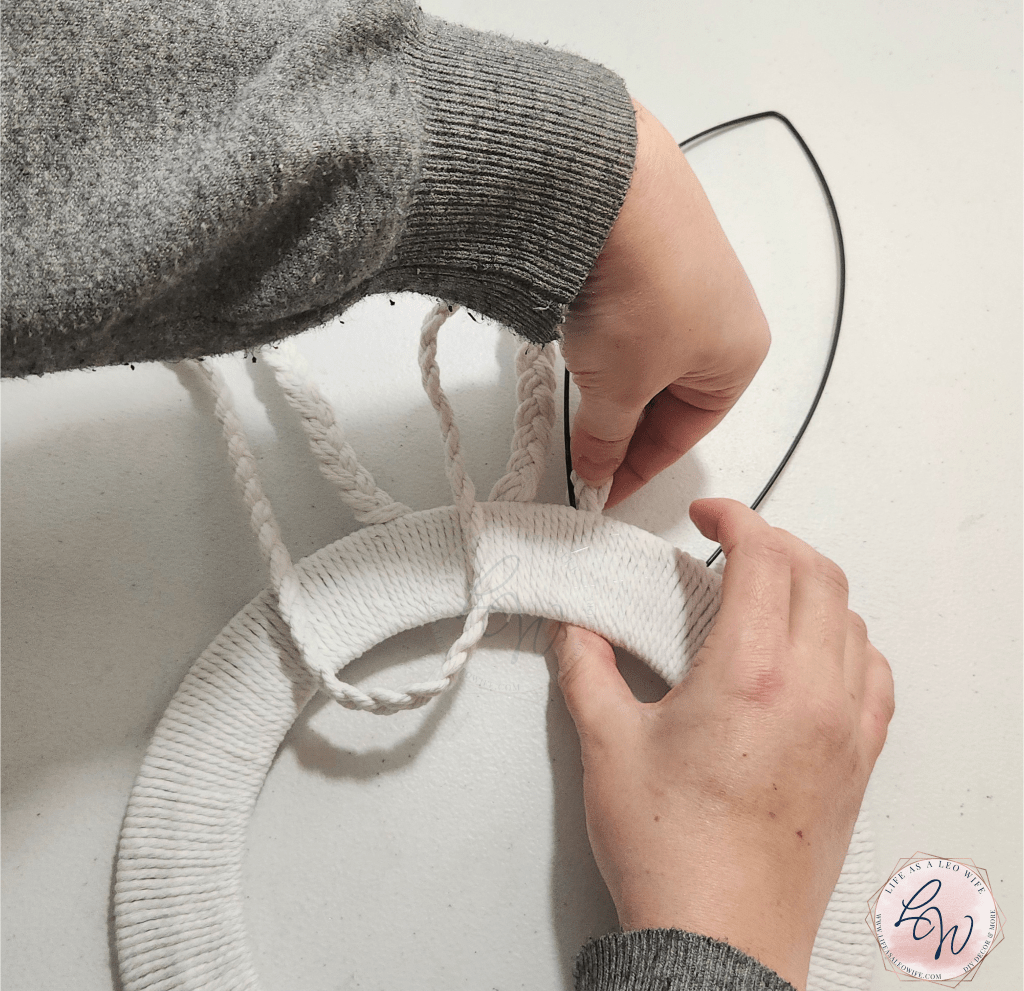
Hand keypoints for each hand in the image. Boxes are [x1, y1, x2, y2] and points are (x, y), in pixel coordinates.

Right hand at [552, 499, 893, 989]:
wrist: (718, 936)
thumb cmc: (670, 849)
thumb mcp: (607, 744)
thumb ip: (585, 668)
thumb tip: (575, 629)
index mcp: (749, 674)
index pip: (765, 557)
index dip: (737, 517)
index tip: (710, 514)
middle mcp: (812, 691)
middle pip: (817, 575)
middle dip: (773, 543)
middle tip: (731, 546)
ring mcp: (845, 726)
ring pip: (851, 620)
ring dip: (811, 589)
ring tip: (767, 596)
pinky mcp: (858, 761)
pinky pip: (875, 676)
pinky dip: (848, 643)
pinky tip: (816, 655)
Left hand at [562, 101, 769, 507]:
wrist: (614, 191)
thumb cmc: (641, 295)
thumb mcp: (621, 389)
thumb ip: (607, 439)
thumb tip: (597, 473)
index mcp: (740, 358)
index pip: (683, 435)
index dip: (636, 469)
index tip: (598, 489)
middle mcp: (725, 315)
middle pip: (666, 394)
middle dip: (621, 420)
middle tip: (580, 441)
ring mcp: (690, 274)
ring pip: (644, 352)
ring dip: (609, 374)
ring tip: (579, 372)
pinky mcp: (653, 245)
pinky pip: (629, 310)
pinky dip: (603, 332)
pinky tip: (581, 326)